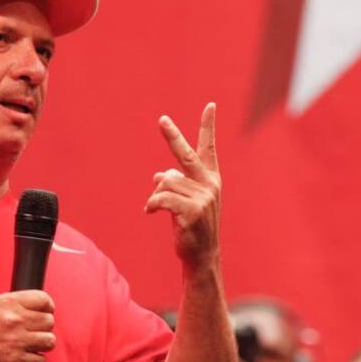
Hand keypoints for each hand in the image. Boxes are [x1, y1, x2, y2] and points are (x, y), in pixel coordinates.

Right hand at [0, 290, 55, 361]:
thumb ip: (16, 305)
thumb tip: (39, 308)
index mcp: (10, 302)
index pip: (44, 300)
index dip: (47, 308)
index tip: (43, 314)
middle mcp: (16, 320)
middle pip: (49, 322)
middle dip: (43, 328)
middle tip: (32, 333)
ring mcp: (17, 340)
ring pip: (49, 341)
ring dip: (42, 345)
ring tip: (30, 346)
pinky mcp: (15, 361)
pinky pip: (40, 361)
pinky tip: (24, 359)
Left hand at [144, 103, 221, 270]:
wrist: (201, 255)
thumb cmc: (193, 227)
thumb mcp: (186, 202)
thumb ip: (176, 185)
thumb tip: (158, 175)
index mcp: (210, 179)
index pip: (209, 148)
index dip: (208, 126)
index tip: (210, 106)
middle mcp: (209, 185)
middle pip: (185, 155)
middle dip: (172, 136)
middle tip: (161, 119)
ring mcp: (202, 198)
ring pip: (165, 182)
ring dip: (155, 195)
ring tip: (155, 207)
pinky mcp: (192, 212)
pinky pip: (162, 198)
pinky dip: (152, 204)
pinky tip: (150, 212)